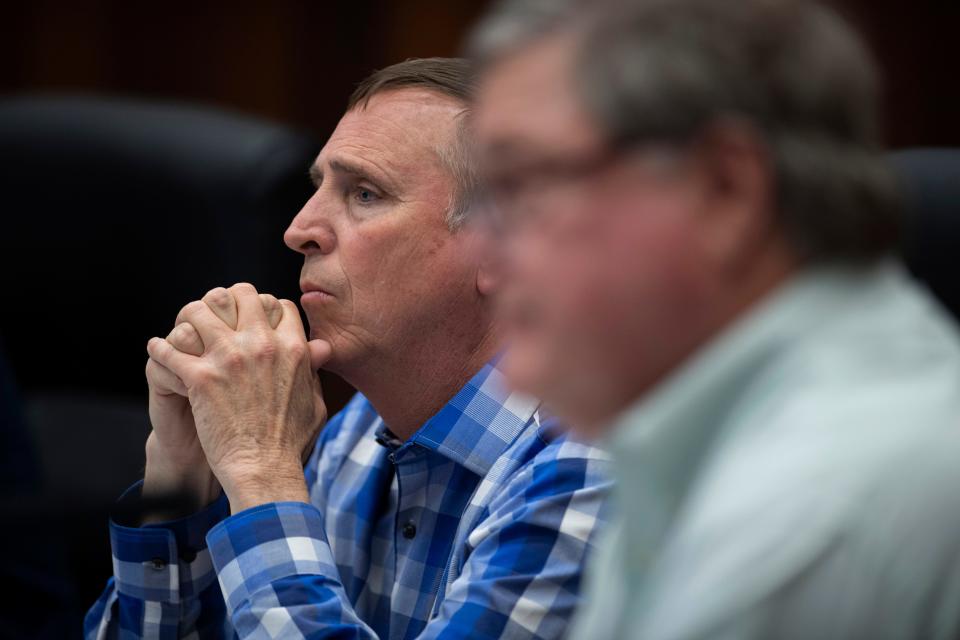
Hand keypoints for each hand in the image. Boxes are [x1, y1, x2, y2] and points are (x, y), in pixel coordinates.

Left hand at [147, 283, 330, 512]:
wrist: (264, 469)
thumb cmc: (291, 442)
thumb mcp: (316, 402)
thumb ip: (314, 370)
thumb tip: (320, 351)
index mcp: (292, 348)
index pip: (278, 304)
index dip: (265, 308)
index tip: (251, 320)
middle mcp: (262, 345)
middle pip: (240, 295)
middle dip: (227, 302)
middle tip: (215, 317)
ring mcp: (229, 358)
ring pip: (199, 311)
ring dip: (190, 319)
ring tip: (185, 330)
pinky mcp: (200, 377)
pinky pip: (169, 348)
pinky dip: (161, 348)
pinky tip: (159, 351)